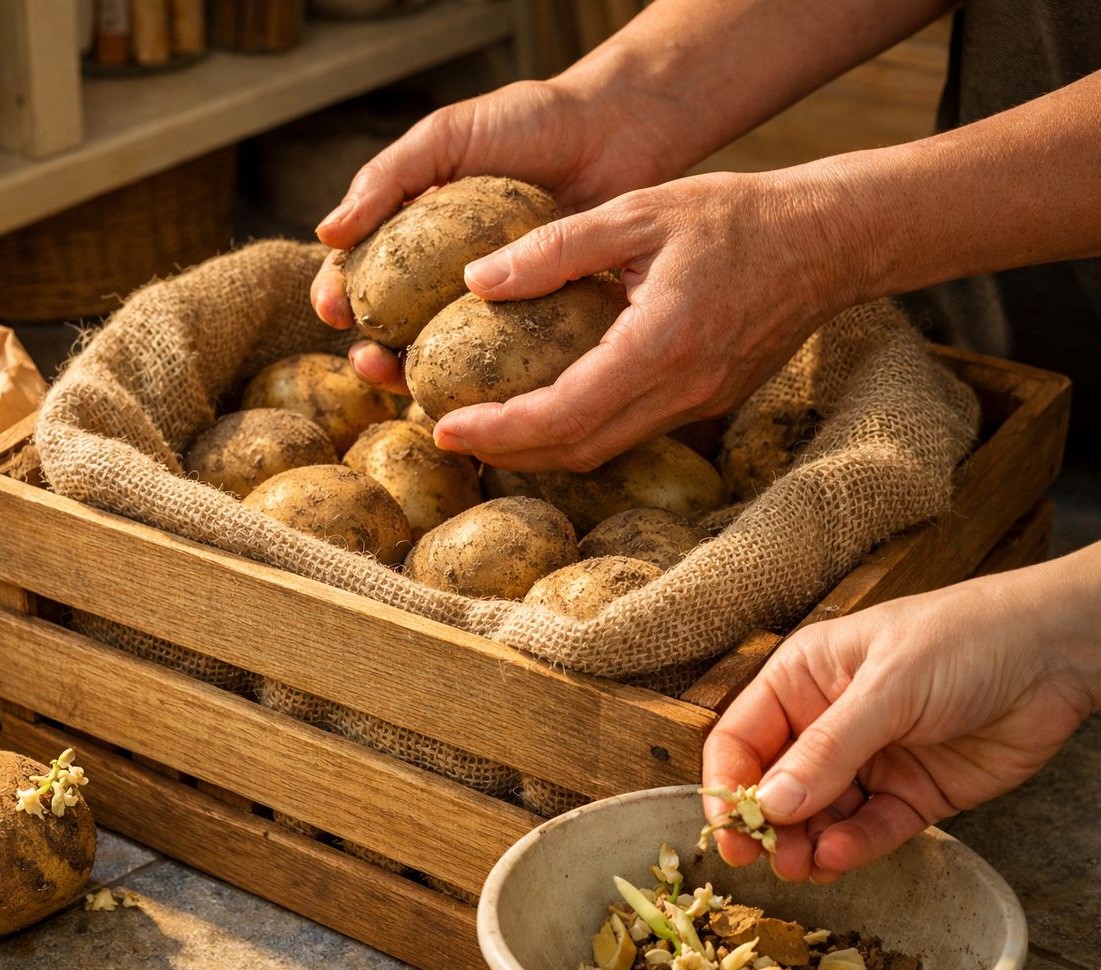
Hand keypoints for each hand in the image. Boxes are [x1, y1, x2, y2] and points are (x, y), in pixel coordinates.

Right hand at [309, 78, 674, 392]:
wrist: (615, 130)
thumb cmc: (527, 123)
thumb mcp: (446, 138)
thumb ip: (386, 178)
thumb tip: (327, 234)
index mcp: (413, 237)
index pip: (360, 276)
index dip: (338, 297)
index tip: (335, 310)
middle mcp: (445, 280)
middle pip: (394, 331)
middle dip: (371, 355)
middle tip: (368, 361)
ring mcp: (494, 308)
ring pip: (444, 360)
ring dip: (416, 379)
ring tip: (407, 382)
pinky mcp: (541, 328)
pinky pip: (510, 367)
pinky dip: (489, 386)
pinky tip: (478, 392)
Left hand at [429, 167, 869, 471]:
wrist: (828, 239)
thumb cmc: (734, 215)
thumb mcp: (637, 211)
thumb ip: (554, 248)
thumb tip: (475, 280)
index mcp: (660, 344)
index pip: (563, 414)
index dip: (499, 431)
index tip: (446, 429)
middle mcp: (680, 389)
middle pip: (577, 449)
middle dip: (507, 452)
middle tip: (449, 436)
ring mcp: (698, 403)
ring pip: (603, 449)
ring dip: (539, 450)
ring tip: (485, 431)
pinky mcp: (707, 401)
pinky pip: (629, 433)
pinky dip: (577, 433)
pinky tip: (544, 413)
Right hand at [702, 545, 1100, 882]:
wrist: (1058, 655)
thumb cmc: (963, 640)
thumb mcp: (886, 688)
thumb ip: (829, 750)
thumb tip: (770, 804)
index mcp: (803, 679)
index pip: (743, 737)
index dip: (728, 782)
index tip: (726, 826)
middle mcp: (827, 722)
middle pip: (777, 785)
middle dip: (768, 824)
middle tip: (765, 860)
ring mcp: (870, 761)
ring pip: (820, 816)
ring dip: (807, 843)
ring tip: (804, 866)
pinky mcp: (912, 794)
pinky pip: (871, 829)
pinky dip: (854, 847)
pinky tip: (840, 855)